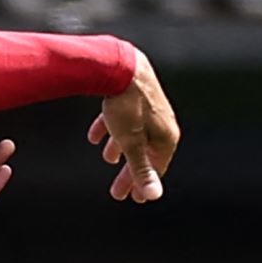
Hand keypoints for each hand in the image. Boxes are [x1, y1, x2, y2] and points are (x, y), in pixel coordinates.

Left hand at [88, 48, 178, 202]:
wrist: (120, 64)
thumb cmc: (127, 105)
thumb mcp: (131, 142)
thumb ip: (141, 169)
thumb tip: (153, 196)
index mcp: (167, 135)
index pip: (156, 168)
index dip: (142, 185)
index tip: (132, 198)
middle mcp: (161, 122)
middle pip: (144, 153)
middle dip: (129, 172)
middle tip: (117, 191)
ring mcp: (148, 107)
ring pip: (133, 135)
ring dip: (120, 149)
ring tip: (108, 159)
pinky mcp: (132, 94)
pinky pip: (122, 117)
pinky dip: (109, 128)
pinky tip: (94, 136)